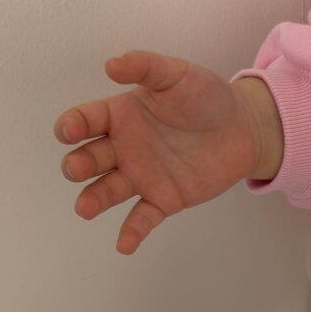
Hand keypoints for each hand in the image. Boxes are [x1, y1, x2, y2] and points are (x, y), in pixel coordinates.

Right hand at [53, 50, 282, 253]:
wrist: (242, 128)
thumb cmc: (206, 97)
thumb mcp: (176, 74)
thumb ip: (146, 67)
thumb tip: (111, 65)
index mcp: (120, 115)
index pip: (86, 120)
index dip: (72, 126)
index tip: (68, 131)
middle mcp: (124, 147)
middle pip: (91, 158)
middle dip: (79, 164)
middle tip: (76, 168)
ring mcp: (142, 175)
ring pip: (109, 190)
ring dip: (94, 198)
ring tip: (84, 208)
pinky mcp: (164, 198)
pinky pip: (143, 217)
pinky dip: (132, 232)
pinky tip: (124, 246)